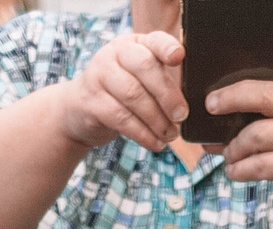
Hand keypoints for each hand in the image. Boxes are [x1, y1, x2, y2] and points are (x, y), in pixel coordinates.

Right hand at [57, 28, 187, 151]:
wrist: (78, 111)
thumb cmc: (120, 94)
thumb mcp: (140, 80)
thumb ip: (163, 79)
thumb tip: (194, 97)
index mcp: (133, 44)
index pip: (153, 40)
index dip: (167, 47)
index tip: (179, 58)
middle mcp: (114, 54)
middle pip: (145, 67)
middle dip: (168, 94)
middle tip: (181, 116)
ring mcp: (98, 75)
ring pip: (134, 96)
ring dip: (157, 120)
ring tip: (170, 135)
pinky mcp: (90, 101)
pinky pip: (122, 119)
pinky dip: (143, 134)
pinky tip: (156, 143)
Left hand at [213, 8, 272, 223]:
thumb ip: (266, 114)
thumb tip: (216, 113)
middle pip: (263, 94)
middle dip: (231, 98)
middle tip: (211, 105)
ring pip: (255, 135)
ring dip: (234, 148)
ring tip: (229, 155)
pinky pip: (257, 164)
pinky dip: (239, 170)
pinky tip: (236, 171)